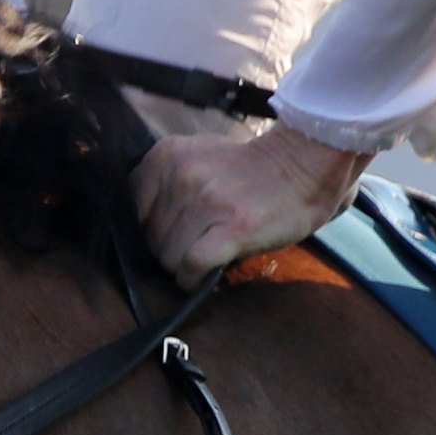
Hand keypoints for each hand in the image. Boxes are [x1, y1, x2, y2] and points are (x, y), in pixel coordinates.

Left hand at [135, 124, 375, 281]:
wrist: (303, 165)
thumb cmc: (250, 168)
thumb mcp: (197, 157)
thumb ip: (166, 181)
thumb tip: (141, 226)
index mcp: (166, 155)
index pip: (131, 210)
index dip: (147, 230)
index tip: (168, 235)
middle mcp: (181, 176)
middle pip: (150, 238)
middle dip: (168, 250)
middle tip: (196, 245)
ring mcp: (206, 202)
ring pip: (169, 257)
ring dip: (184, 266)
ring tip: (206, 256)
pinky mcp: (231, 229)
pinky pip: (192, 266)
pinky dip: (193, 279)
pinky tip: (202, 277)